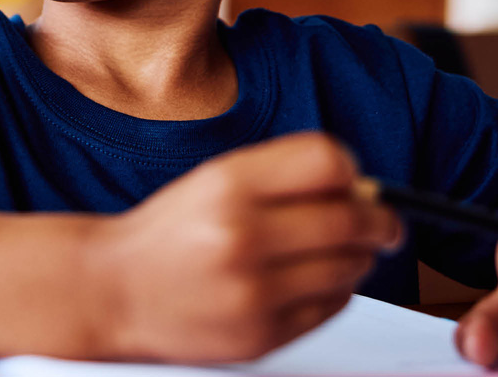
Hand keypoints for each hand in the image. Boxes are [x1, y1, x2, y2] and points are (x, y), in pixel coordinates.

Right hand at [84, 133, 400, 362]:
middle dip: (380, 221)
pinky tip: (305, 283)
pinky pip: (331, 306)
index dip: (353, 171)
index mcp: (227, 185)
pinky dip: (333, 292)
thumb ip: (284, 174)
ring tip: (333, 254)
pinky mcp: (260, 335)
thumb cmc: (170, 234)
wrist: (114, 292)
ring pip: (349, 267)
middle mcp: (239, 236)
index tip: (357, 183)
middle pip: (350, 219)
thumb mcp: (215, 181)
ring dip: (357, 258)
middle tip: (383, 224)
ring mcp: (251, 291)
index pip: (326, 162)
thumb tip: (363, 189)